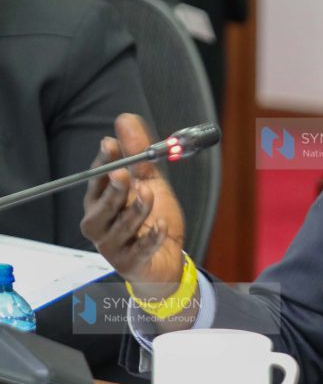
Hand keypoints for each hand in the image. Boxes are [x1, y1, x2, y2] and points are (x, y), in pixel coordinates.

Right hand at [81, 114, 186, 300]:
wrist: (166, 257)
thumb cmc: (152, 217)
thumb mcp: (149, 180)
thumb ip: (138, 153)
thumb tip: (124, 119)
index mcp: (101, 202)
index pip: (95, 181)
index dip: (102, 164)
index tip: (109, 145)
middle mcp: (100, 224)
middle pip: (101, 207)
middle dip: (113, 189)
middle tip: (125, 174)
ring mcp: (112, 246)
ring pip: (120, 227)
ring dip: (136, 210)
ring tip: (149, 196)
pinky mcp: (129, 264)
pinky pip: (139, 250)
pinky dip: (151, 238)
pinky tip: (161, 227)